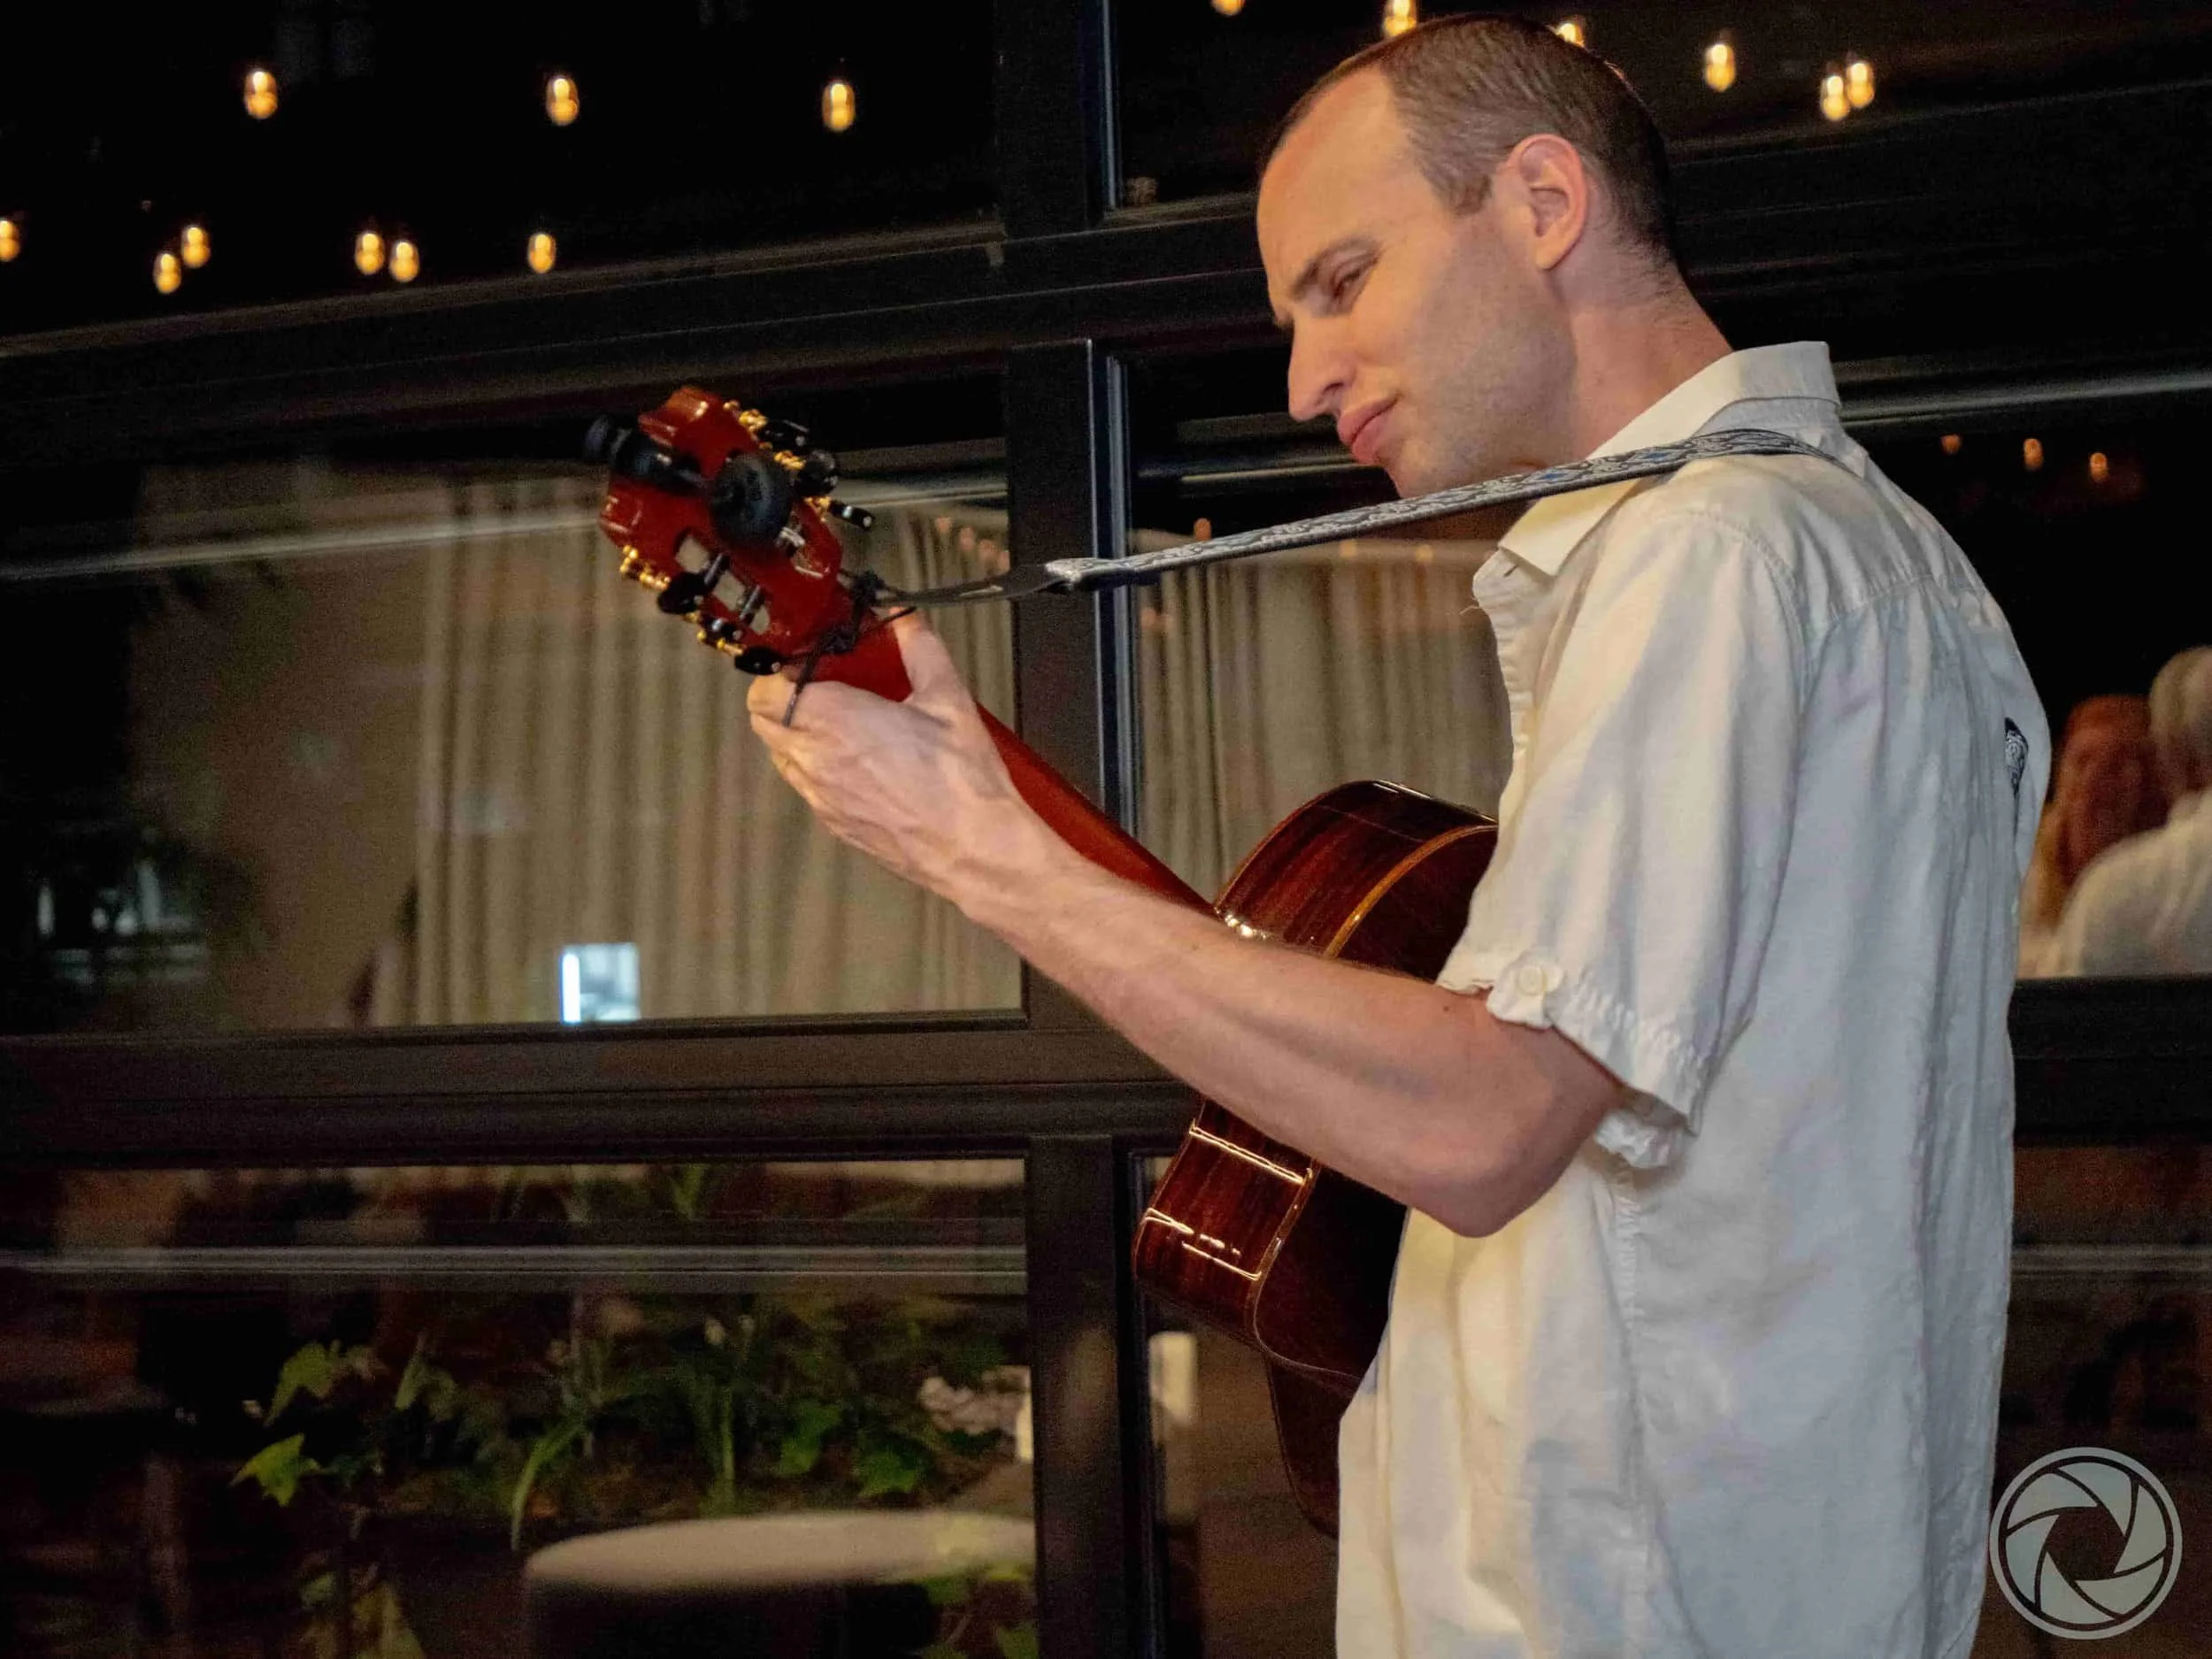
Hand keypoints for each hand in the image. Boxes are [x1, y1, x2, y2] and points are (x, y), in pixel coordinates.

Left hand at [746, 614, 1051, 902]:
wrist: (972, 849)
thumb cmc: (961, 773)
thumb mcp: (948, 698)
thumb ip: (919, 649)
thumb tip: (904, 616)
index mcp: (833, 718)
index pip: (766, 689)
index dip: (782, 672)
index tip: (812, 664)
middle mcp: (813, 758)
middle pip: (762, 722)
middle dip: (782, 699)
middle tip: (825, 689)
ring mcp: (818, 797)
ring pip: (781, 756)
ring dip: (797, 735)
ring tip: (843, 727)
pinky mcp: (832, 824)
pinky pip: (806, 787)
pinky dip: (816, 769)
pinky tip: (861, 766)